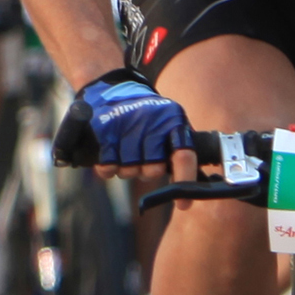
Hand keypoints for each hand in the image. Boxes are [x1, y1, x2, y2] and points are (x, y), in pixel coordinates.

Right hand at [58, 71, 193, 175]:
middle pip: (153, 170)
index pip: (184, 155)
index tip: (183, 205)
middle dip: (146, 170)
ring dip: (126, 168)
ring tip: (124, 151)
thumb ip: (178, 151)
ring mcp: (125, 126)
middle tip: (141, 157)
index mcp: (173, 120)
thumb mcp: (168, 125)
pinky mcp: (102, 132)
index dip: (184, 180)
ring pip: (130, 171)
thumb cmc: (145, 116)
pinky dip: (108, 167)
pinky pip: (108, 167)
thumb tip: (192, 186)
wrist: (110, 89)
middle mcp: (151, 122)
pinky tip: (110, 155)